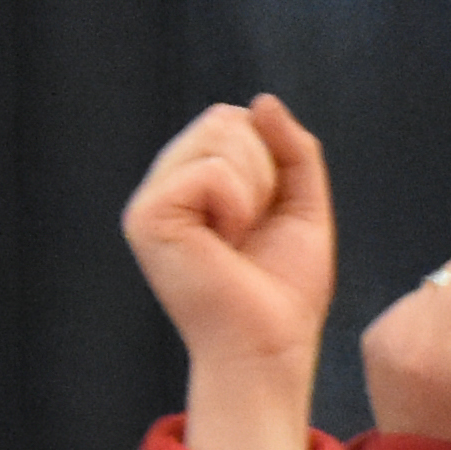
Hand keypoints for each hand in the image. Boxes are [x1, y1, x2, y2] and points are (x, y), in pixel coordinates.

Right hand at [120, 97, 335, 449]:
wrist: (270, 348)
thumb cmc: (284, 289)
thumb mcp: (303, 207)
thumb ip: (293, 150)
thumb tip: (261, 101)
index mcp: (194, 181)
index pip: (234, 119)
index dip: (271, 158)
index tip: (268, 215)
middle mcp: (165, 184)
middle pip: (226, 119)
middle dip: (266, 171)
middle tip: (253, 230)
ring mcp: (150, 199)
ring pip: (221, 137)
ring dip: (255, 190)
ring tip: (238, 238)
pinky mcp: (147, 215)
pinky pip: (212, 172)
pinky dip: (238, 206)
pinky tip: (225, 244)